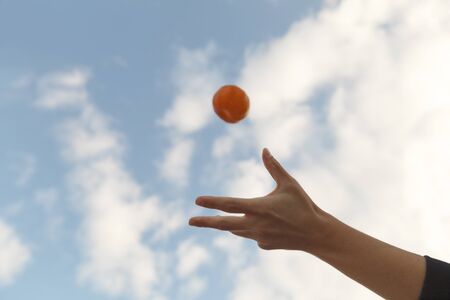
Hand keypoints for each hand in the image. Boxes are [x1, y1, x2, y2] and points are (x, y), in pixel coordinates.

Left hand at [189, 148, 328, 251]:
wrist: (316, 234)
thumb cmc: (303, 205)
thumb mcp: (289, 183)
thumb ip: (274, 167)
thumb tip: (264, 149)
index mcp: (259, 207)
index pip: (229, 204)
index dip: (212, 202)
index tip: (197, 200)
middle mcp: (255, 224)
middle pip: (223, 224)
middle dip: (205, 222)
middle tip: (189, 221)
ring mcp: (259, 237)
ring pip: (237, 229)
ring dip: (232, 223)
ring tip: (235, 216)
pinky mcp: (264, 245)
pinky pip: (252, 234)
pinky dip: (252, 228)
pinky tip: (269, 224)